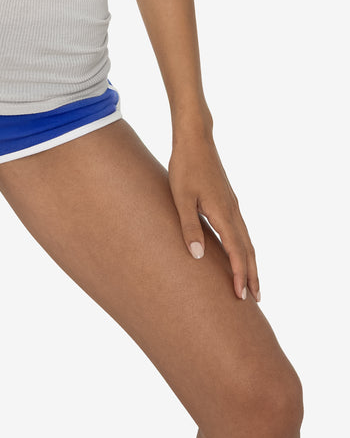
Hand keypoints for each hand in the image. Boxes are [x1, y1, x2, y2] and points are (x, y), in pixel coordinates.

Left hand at [168, 129, 259, 302]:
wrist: (195, 139)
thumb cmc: (185, 167)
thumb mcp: (181, 197)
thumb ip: (189, 226)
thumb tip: (198, 256)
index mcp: (223, 213)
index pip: (236, 251)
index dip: (240, 274)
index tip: (242, 296)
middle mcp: (233, 211)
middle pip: (248, 249)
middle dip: (252, 274)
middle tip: (256, 299)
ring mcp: (232, 205)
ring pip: (247, 240)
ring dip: (251, 262)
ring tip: (252, 281)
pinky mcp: (227, 200)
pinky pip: (241, 230)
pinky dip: (245, 247)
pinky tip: (239, 251)